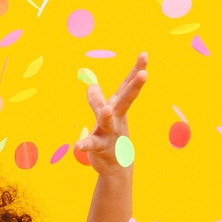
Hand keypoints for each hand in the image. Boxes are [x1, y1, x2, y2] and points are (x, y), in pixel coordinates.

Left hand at [76, 52, 148, 173]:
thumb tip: (92, 85)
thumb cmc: (112, 137)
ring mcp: (110, 132)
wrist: (118, 167)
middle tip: (144, 74)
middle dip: (135, 86)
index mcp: (119, 107)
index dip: (137, 70)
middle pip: (126, 99)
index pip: (128, 86)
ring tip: (107, 110)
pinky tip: (77, 146)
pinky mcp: (100, 147)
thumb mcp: (107, 116)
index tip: (145, 54)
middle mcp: (117, 117)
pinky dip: (84, 145)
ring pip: (107, 121)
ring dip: (106, 115)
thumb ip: (98, 100)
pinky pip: (91, 145)